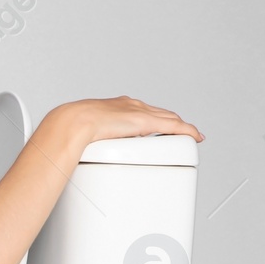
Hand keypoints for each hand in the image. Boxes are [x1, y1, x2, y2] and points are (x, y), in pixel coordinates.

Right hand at [51, 95, 203, 145]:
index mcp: (115, 107)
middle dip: (169, 122)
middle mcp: (130, 106)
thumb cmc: (69, 130)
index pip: (140, 111)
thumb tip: (75, 157)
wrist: (72, 123)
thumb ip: (87, 142)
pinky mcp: (148, 122)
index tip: (154, 126)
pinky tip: (195, 136)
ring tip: (189, 135)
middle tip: (178, 131)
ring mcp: (140, 113)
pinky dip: (187, 131)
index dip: (150, 118)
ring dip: (180, 127)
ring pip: (169, 118)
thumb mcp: (82, 134)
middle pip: (158, 113)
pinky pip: (175, 126)